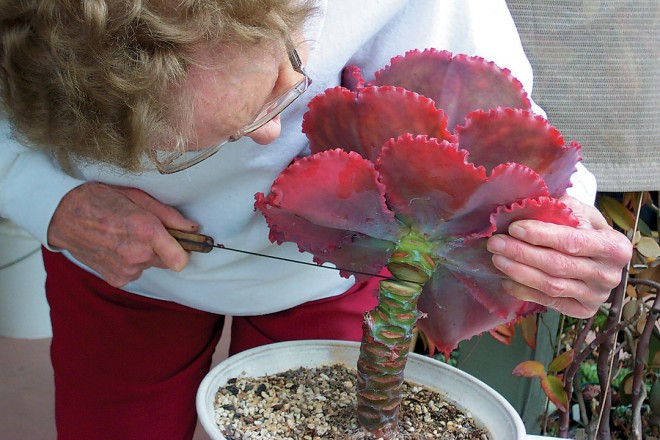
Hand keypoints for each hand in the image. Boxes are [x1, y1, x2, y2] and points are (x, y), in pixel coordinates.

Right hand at [48, 182, 198, 287]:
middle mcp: (137, 254)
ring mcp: (126, 269)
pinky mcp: (117, 279)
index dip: (184, 250)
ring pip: (150, 265)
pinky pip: (135, 272)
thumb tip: (192, 228)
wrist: (63, 215)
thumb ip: (169, 215)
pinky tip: (115, 247)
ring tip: (124, 236)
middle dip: (162, 246)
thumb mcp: (138, 197)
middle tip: (142, 229)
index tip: (181, 241)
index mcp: (146, 231)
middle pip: (168, 259)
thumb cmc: (100, 200)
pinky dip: (130, 262)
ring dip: (144, 254)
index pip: (181, 259)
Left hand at [486, 195, 632, 317]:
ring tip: (497, 259)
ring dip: (519, 272)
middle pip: (557, 265)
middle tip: (495, 243)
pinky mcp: (583, 311)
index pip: (571, 241)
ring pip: (551, 285)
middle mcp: (609, 275)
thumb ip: (563, 210)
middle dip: (522, 253)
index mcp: (614, 247)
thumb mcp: (583, 213)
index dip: (540, 235)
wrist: (601, 259)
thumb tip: (532, 208)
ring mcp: (596, 296)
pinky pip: (548, 301)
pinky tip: (506, 280)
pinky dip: (524, 291)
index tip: (514, 228)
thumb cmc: (587, 231)